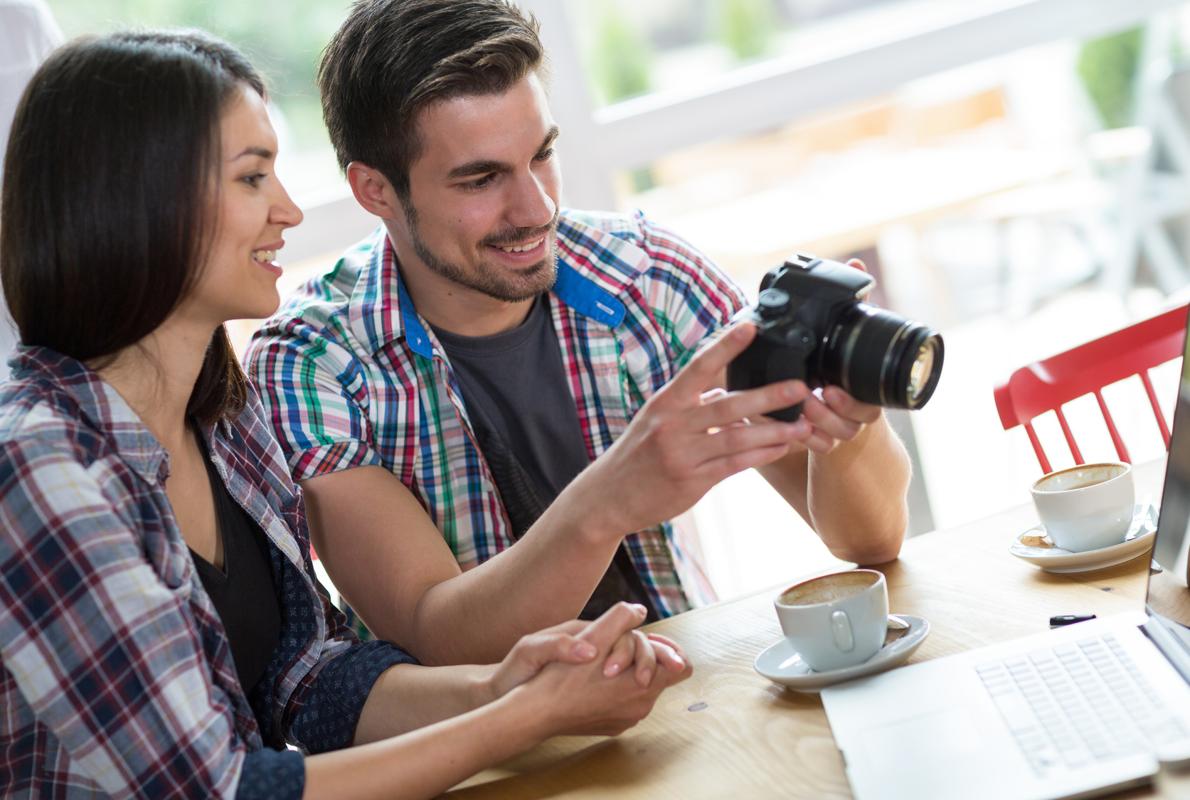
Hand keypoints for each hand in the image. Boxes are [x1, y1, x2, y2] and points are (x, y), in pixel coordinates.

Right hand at [512, 603, 692, 737]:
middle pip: (661, 677)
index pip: (682, 667)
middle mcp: (641, 707)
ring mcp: (627, 720)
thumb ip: (620, 619)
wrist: (534, 714)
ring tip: (604, 662)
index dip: (668, 650)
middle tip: (620, 646)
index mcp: (644, 685)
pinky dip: (617, 690)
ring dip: (629, 673)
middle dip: (645, 659)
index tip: (650, 640)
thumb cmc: (562, 676)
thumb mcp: (592, 636)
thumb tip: (640, 610)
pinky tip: (594, 680)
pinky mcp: (612, 727)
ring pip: (642, 690)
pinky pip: (626, 703)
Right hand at [576, 321, 817, 535]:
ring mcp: (682, 454)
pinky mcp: (692, 481)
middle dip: (768, 396)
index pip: (698, 367)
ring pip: (737, 437)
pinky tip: (781, 448)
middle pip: (728, 405)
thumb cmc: (635, 455)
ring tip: (803, 425)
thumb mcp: (656, 420)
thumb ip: (690, 404)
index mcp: (665, 403)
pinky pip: (734, 464)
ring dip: (774, 431)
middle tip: (801, 387)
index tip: (751, 328)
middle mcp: (673, 425)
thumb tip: (722, 391)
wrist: (608, 497)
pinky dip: (761, 455)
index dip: (725, 347)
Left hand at [784, 257, 882, 453]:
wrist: (840, 415)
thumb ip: (850, 308)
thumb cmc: (840, 369)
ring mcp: (841, 431)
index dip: (852, 399)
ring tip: (798, 411)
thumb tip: (856, 264)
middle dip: (834, 412)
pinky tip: (791, 433)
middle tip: (814, 399)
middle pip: (854, 421)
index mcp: (863, 392)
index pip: (868, 400)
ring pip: (836, 437)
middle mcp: (856, 414)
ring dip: (818, 425)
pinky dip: (807, 443)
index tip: (832, 390)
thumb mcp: (842, 338)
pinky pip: (818, 449)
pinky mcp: (822, 442)